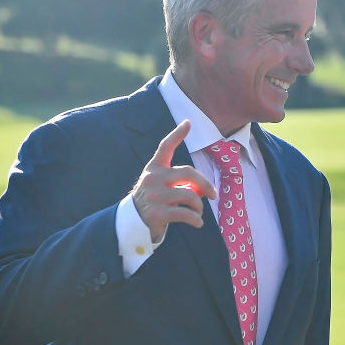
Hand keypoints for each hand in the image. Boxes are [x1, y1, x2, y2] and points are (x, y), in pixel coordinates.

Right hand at [131, 120, 216, 242]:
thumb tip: (205, 188)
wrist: (131, 221)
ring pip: (190, 196)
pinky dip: (196, 219)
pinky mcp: (158, 213)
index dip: (177, 134)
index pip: (165, 147)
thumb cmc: (153, 200)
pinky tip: (198, 222)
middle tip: (213, 194)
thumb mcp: (160, 185)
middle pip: (188, 172)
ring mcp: (155, 195)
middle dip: (205, 183)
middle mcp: (153, 178)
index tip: (188, 122)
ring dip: (199, 206)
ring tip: (198, 211)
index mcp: (154, 168)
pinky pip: (186, 214)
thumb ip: (179, 182)